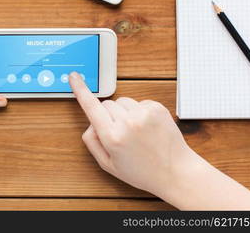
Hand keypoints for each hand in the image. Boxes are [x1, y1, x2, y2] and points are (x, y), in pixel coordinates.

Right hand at [68, 72, 196, 196]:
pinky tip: (146, 128)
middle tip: (119, 133)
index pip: (91, 107)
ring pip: (121, 102)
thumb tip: (90, 122)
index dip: (80, 90)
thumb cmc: (142, 172)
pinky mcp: (156, 108)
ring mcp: (144, 114)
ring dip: (123, 113)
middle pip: (106, 104)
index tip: (74, 77)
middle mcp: (127, 122)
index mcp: (112, 137)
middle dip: (107, 115)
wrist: (176, 172)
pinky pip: (138, 102)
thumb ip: (92, 142)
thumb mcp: (108, 164)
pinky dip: (138, 112)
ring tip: (135, 132)